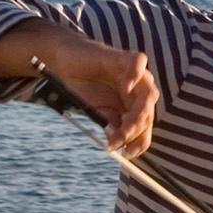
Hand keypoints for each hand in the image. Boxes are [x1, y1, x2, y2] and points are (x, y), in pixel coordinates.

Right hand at [36, 32, 160, 156]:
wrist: (64, 62)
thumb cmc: (82, 88)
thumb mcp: (96, 112)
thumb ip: (110, 125)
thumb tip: (118, 144)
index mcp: (134, 106)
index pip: (145, 126)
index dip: (140, 142)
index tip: (127, 155)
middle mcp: (139, 92)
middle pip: (148, 113)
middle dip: (135, 131)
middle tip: (119, 142)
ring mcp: (136, 75)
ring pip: (148, 94)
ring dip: (138, 113)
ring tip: (123, 126)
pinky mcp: (126, 57)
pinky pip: (138, 63)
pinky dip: (135, 76)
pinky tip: (125, 88)